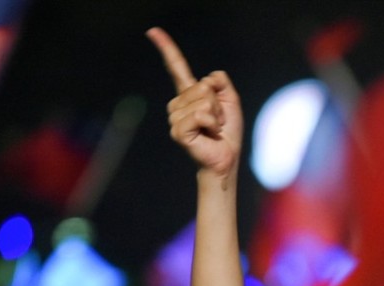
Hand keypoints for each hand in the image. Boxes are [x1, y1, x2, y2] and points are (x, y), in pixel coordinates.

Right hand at [147, 27, 242, 179]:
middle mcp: (178, 104)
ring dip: (216, 115)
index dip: (166, 49)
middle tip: (217, 121)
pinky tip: (209, 133)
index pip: (176, 68)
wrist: (226, 158)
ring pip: (203, 100)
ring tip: (213, 129)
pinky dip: (211, 122)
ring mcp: (175, 117)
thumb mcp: (230, 101)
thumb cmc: (227, 133)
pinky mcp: (178, 130)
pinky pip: (200, 114)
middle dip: (218, 103)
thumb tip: (208, 78)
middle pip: (202, 86)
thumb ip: (221, 83)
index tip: (153, 31)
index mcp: (189, 94)